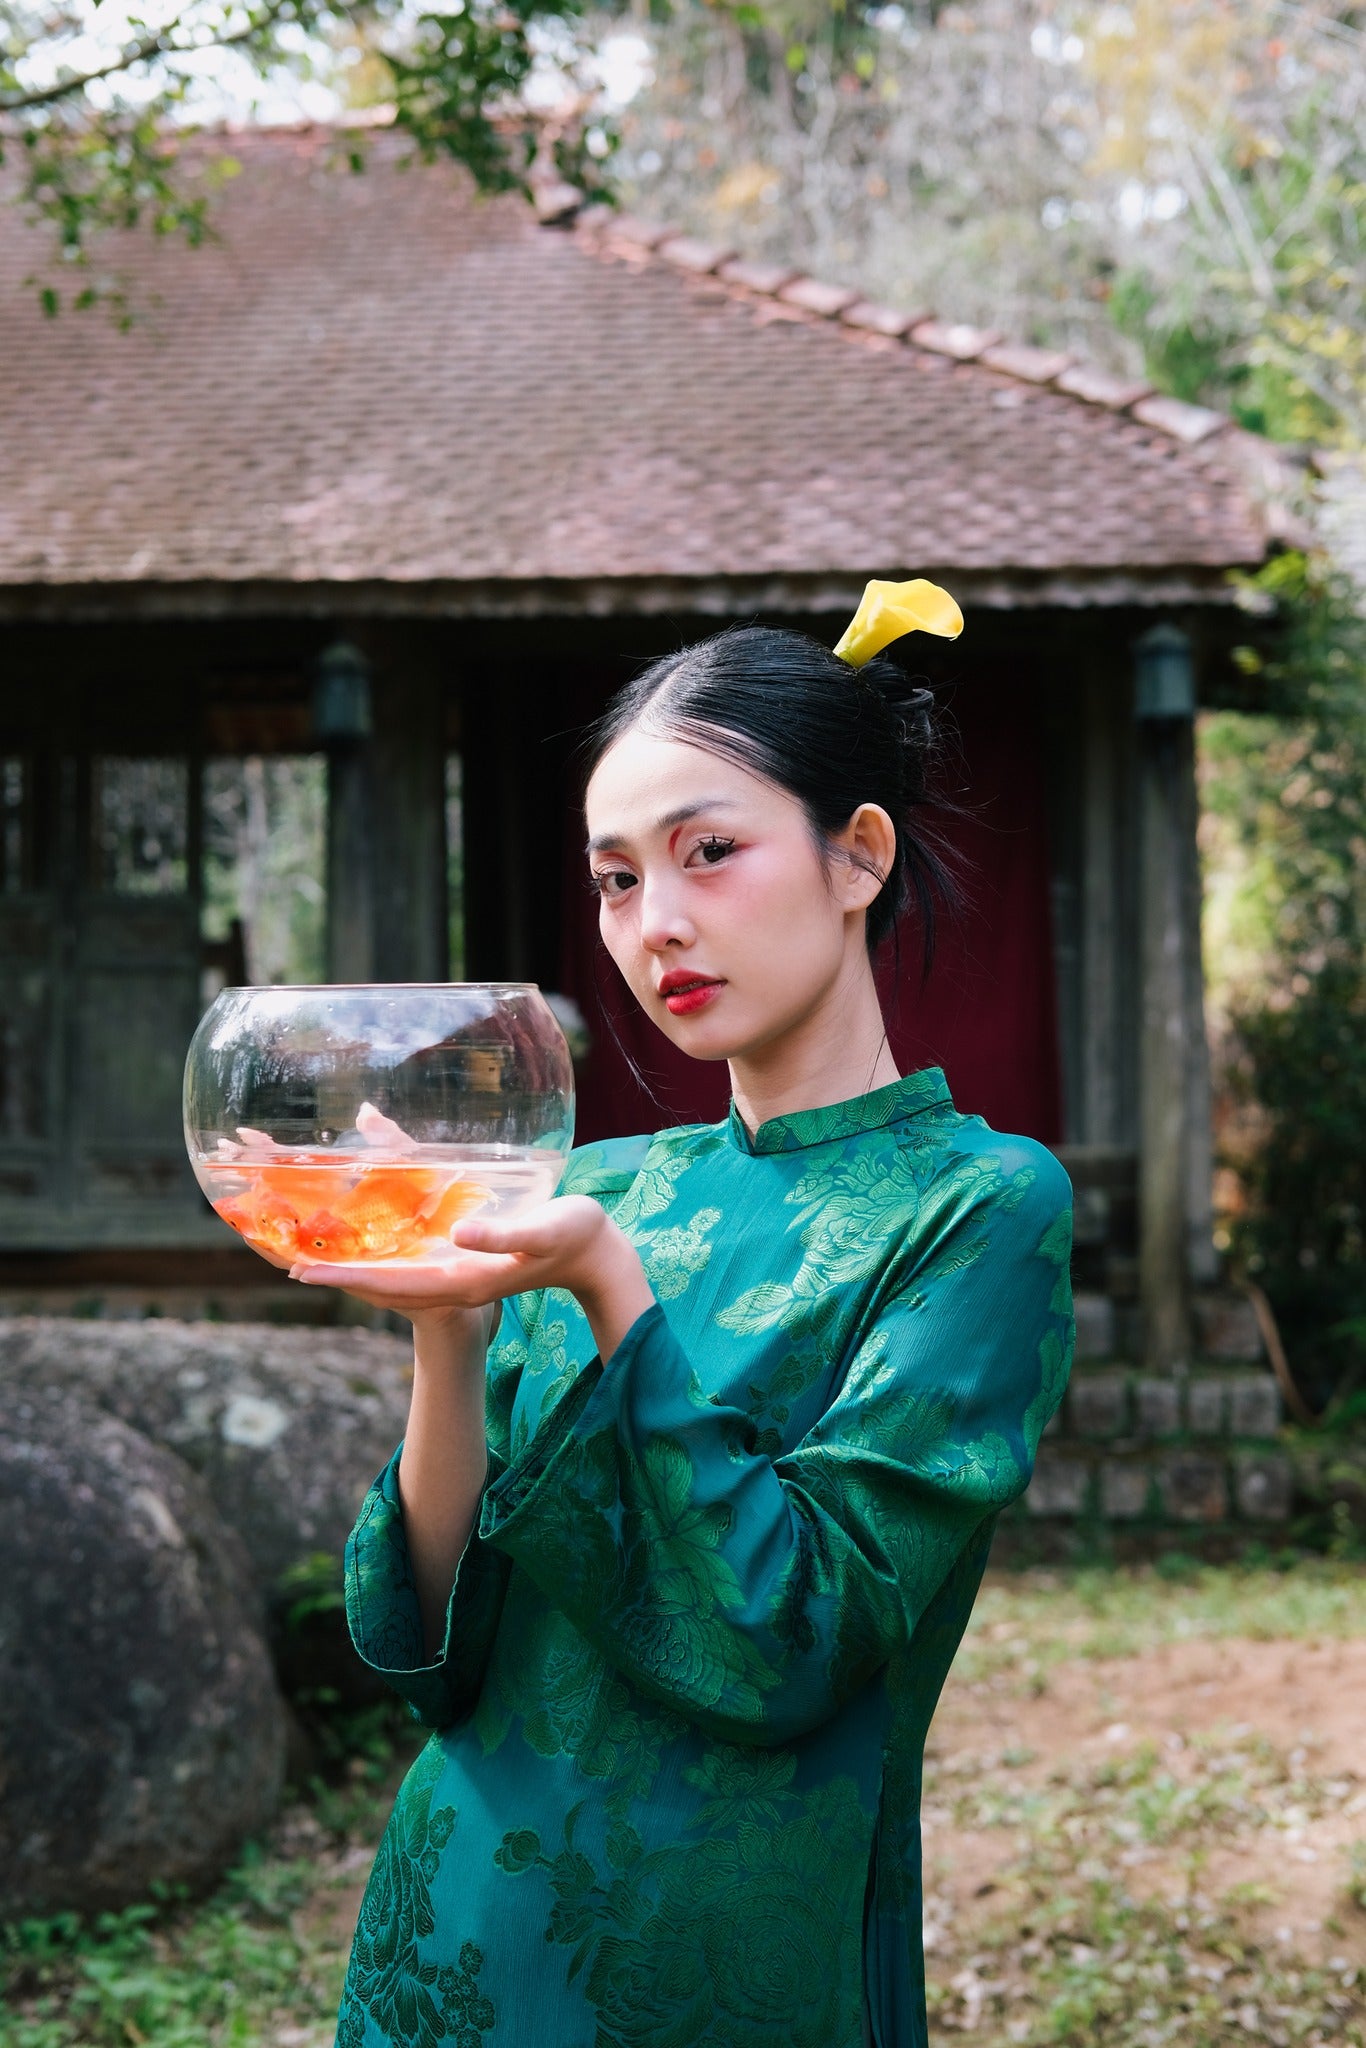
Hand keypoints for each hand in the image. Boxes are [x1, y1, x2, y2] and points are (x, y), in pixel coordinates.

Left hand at [290, 1195, 654, 1359]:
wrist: (599, 1257)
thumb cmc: (577, 1237)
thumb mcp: (544, 1230)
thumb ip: (502, 1235)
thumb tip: (458, 1235)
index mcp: (465, 1280)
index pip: (394, 1282)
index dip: (348, 1276)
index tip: (307, 1271)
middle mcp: (454, 1284)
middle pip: (382, 1285)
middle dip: (338, 1273)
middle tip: (287, 1260)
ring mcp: (459, 1278)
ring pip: (393, 1279)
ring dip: (354, 1269)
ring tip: (313, 1256)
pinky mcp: (464, 1266)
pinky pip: (409, 1268)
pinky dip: (380, 1260)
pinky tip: (365, 1245)